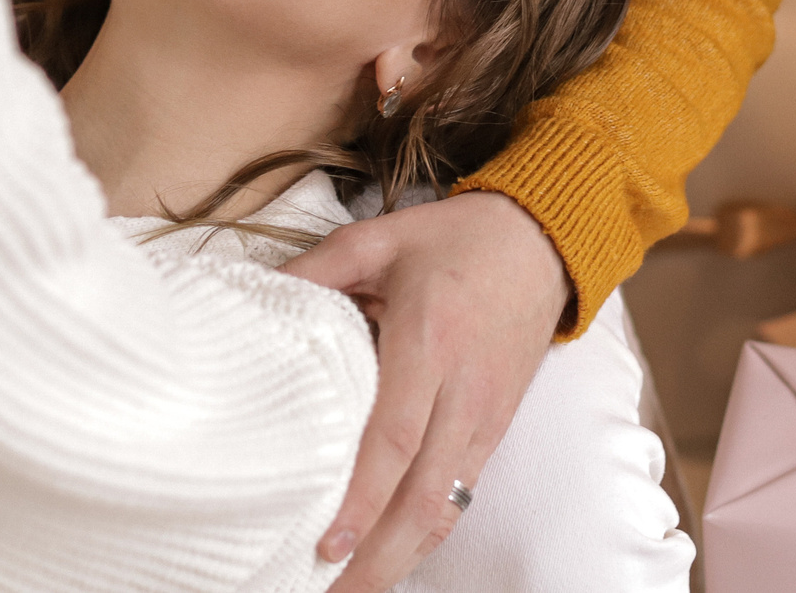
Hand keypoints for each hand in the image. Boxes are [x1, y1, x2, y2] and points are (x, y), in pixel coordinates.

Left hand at [282, 191, 571, 592]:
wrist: (542, 241)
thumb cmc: (454, 240)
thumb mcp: (379, 237)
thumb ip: (316, 268)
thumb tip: (253, 295)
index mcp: (429, 340)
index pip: (395, 437)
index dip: (362, 497)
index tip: (326, 543)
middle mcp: (462, 389)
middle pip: (424, 495)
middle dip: (379, 556)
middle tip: (331, 591)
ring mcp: (485, 415)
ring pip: (446, 506)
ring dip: (402, 558)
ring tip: (355, 589)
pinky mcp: (497, 428)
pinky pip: (462, 493)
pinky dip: (428, 533)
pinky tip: (392, 555)